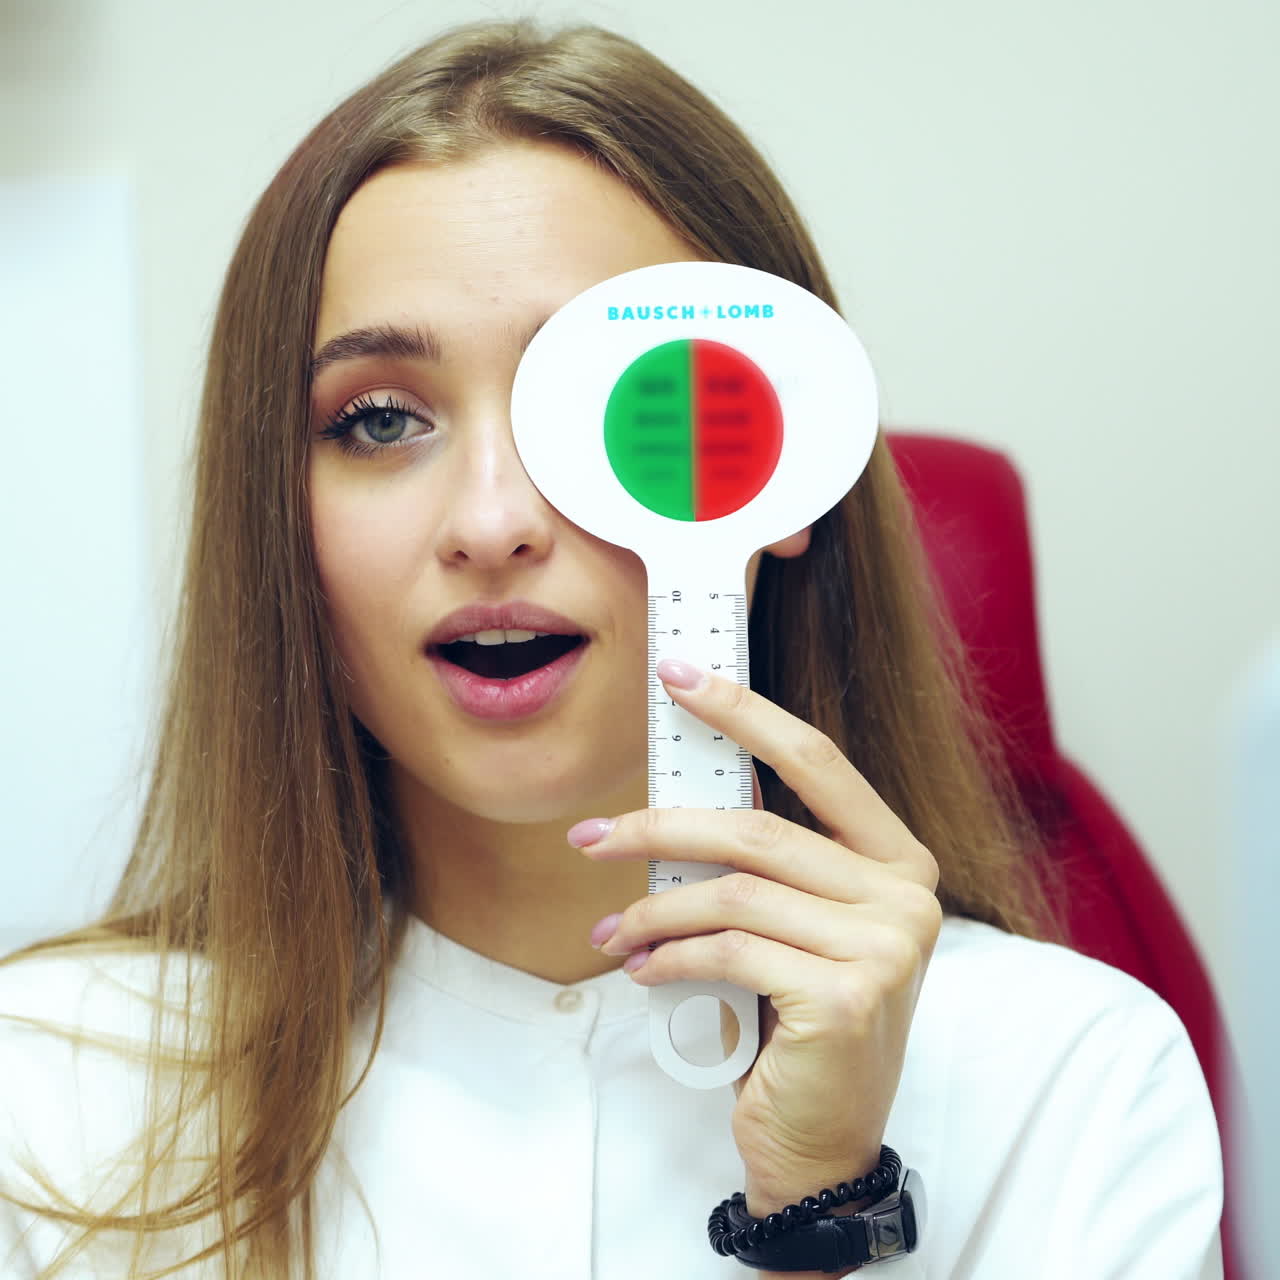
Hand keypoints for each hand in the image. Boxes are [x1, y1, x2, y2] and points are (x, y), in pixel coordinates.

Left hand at [569, 658, 941, 1232]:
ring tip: (610, 930)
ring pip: (733, 894)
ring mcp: (886, 949)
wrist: (823, 1138)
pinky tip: (642, 969)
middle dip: (659, 828)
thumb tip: (688, 787)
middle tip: (590, 836)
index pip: (819, 763)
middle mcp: (907, 897)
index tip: (679, 674)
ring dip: (652, 909)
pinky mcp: (845, 998)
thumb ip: (769, 860)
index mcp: (899, 862)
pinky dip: (669, 956)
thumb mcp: (797, 926)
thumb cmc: (800, 1019)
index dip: (745, 713)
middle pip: (758, 831)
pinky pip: (727, 952)